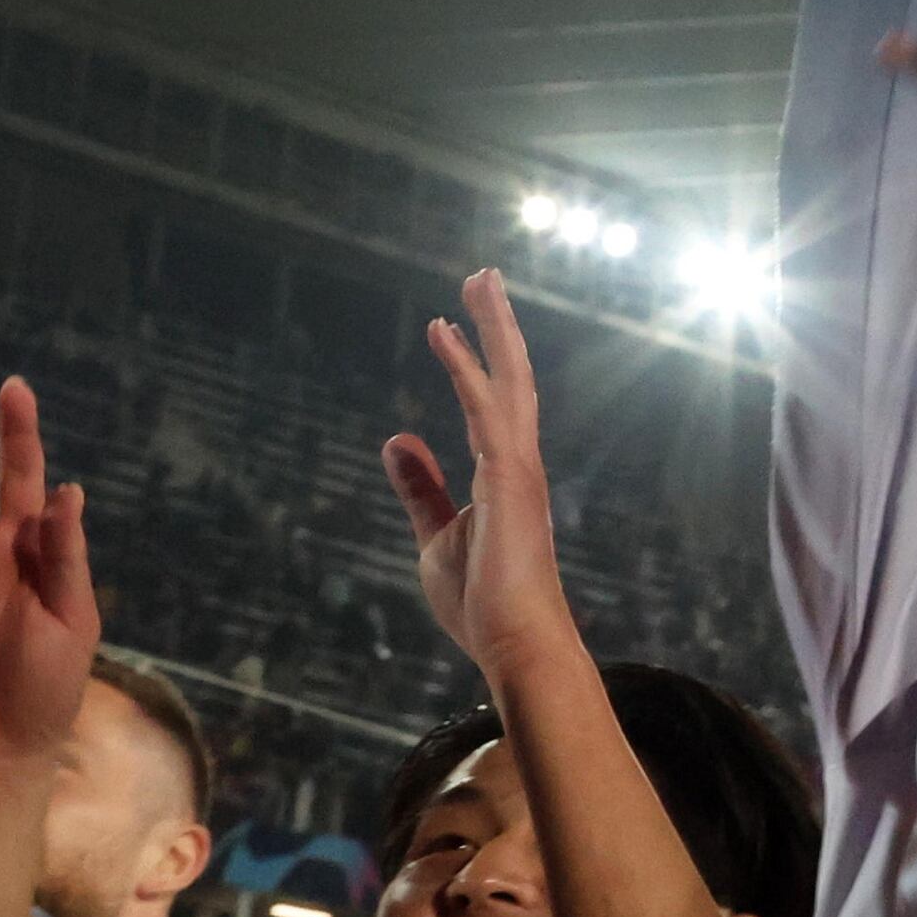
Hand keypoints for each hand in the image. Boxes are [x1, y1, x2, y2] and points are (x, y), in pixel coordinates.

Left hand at [383, 272, 576, 678]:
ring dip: (491, 327)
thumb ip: (421, 487)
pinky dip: (466, 367)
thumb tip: (398, 438)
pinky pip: (485, 408)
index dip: (472, 360)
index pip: (491, 403)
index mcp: (505, 475)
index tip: (449, 323)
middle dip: (496, 326)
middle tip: (482, 276)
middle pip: (512, 377)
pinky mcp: (509, 476)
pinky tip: (443, 333)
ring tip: (477, 280)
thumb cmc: (481, 601)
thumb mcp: (435, 535)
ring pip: (509, 379)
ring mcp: (518, 466)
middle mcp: (518, 461)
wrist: (514, 641)